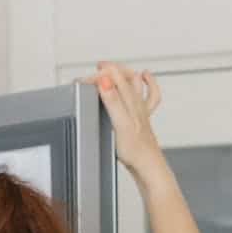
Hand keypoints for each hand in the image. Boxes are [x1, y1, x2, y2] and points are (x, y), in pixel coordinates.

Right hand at [82, 61, 162, 177]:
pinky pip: (149, 95)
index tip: (81, 82)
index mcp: (129, 101)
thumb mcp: (119, 122)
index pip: (113, 78)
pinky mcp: (142, 118)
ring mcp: (140, 109)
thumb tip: (105, 80)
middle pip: (124, 76)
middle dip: (109, 69)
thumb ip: (112, 100)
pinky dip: (148, 83)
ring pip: (135, 83)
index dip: (96, 76)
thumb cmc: (134, 148)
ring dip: (125, 72)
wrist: (147, 164)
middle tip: (95, 68)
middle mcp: (136, 102)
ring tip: (114, 68)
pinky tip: (145, 77)